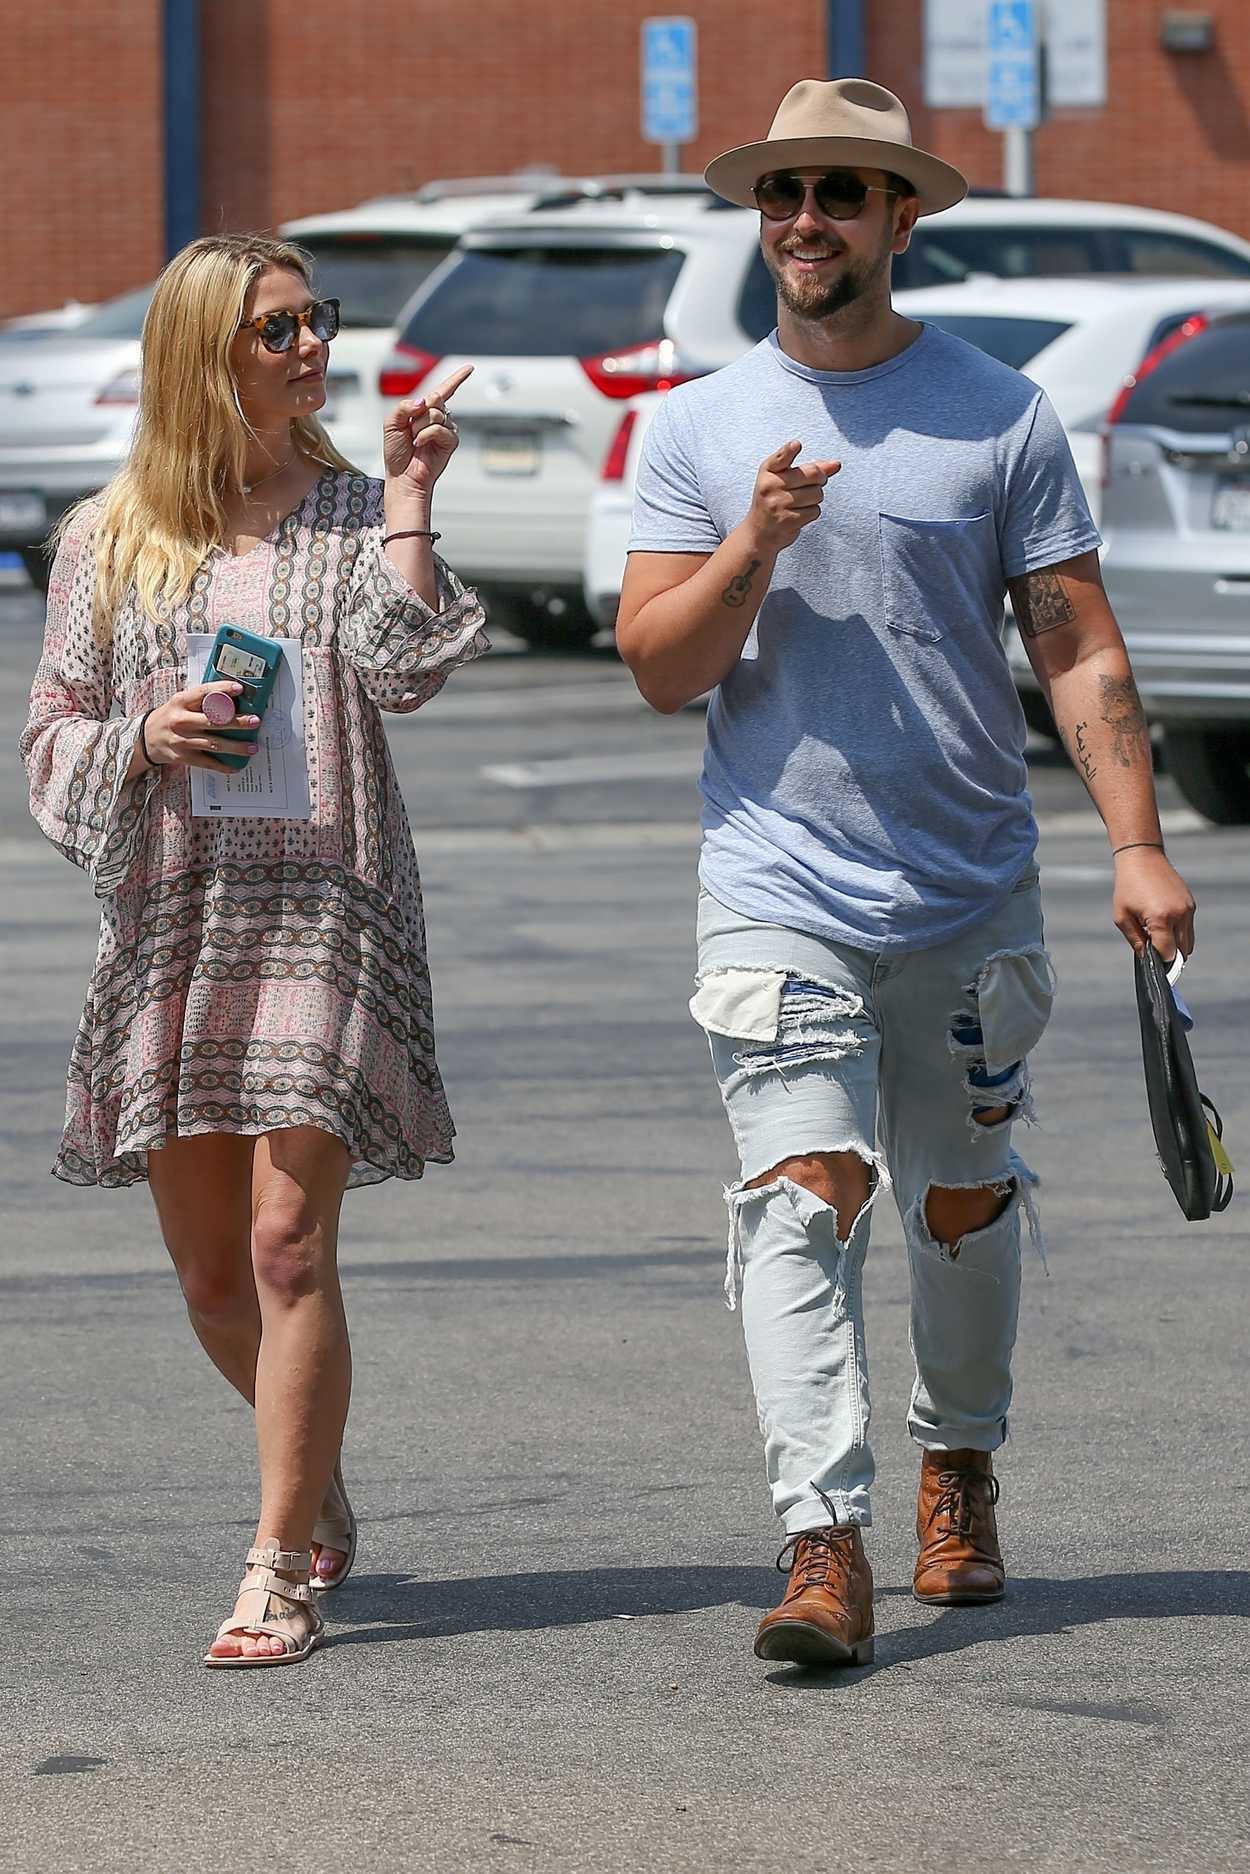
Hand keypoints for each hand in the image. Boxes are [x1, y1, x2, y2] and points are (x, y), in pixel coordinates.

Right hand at [142, 682, 259, 771]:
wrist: (145, 738)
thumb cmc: (170, 717)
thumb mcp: (180, 703)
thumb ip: (201, 700)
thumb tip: (232, 697)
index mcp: (180, 702)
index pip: (203, 692)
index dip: (222, 689)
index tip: (240, 688)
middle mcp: (180, 720)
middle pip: (213, 721)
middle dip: (236, 722)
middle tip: (255, 721)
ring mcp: (182, 740)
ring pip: (213, 744)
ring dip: (235, 746)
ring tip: (253, 747)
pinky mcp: (183, 757)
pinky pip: (207, 763)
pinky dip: (223, 766)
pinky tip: (236, 766)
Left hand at [382, 364, 472, 497]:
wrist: (402, 476)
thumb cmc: (397, 452)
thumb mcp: (391, 423)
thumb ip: (404, 406)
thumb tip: (424, 401)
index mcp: (425, 411)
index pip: (443, 391)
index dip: (456, 379)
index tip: (469, 368)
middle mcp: (438, 418)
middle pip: (435, 399)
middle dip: (418, 414)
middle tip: (410, 430)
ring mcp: (446, 429)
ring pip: (435, 414)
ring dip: (419, 427)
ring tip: (415, 441)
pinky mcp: (450, 442)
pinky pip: (439, 429)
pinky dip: (426, 435)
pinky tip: (420, 445)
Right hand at [744, 440, 840, 553]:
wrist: (760, 532)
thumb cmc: (776, 499)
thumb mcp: (786, 479)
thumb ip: (811, 468)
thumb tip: (837, 464)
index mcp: (768, 470)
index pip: (781, 457)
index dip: (790, 450)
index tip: (797, 444)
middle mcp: (770, 485)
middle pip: (813, 474)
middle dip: (820, 480)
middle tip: (810, 486)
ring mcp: (777, 504)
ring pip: (817, 494)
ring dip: (815, 499)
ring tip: (800, 503)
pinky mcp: (786, 520)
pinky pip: (815, 511)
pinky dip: (812, 513)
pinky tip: (799, 514)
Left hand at [1113, 847, 1195, 959]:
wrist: (1142, 858)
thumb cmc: (1127, 887)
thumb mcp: (1122, 916)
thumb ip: (1135, 940)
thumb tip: (1147, 958)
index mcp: (1161, 919)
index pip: (1167, 953)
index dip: (1158, 960)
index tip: (1149, 959)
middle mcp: (1179, 914)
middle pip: (1182, 951)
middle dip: (1168, 954)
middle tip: (1152, 948)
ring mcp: (1188, 909)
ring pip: (1188, 942)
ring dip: (1175, 945)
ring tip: (1157, 935)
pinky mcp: (1191, 904)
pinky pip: (1189, 928)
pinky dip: (1179, 933)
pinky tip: (1163, 924)